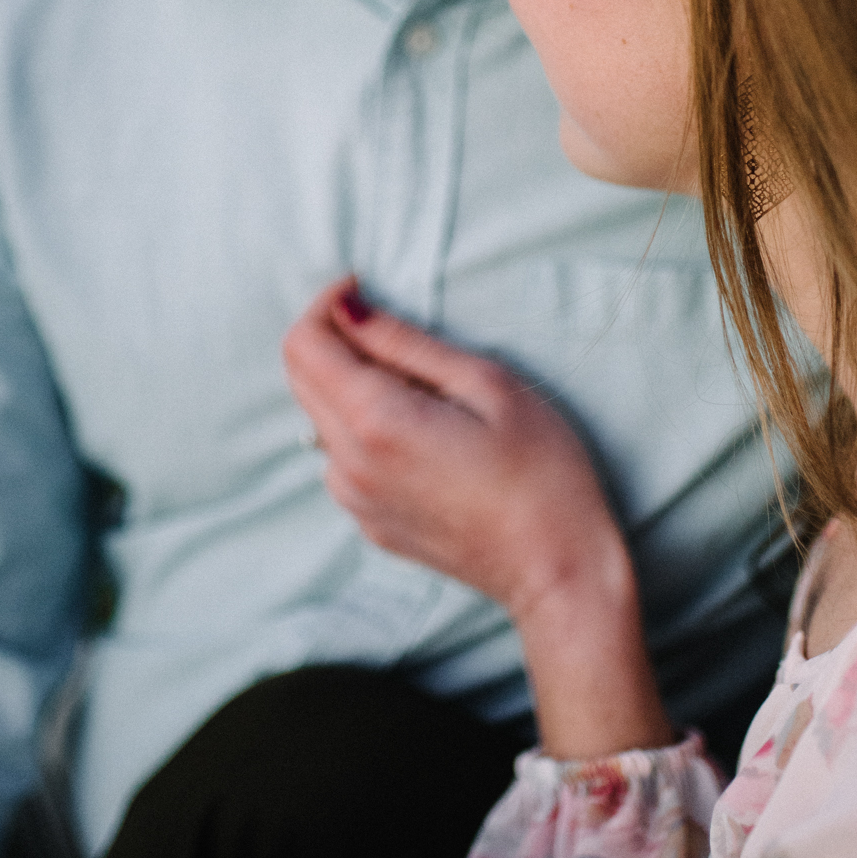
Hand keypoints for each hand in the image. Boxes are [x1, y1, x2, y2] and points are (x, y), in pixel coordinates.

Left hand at [283, 279, 674, 756]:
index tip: (362, 288)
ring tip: (419, 387)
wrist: (557, 569)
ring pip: (318, 418)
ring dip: (347, 385)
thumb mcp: (487, 384)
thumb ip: (406, 343)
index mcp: (376, 421)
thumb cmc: (541, 471)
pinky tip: (421, 433)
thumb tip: (349, 309)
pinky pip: (341, 458)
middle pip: (299, 377)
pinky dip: (361, 428)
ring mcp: (355, 500)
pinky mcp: (369, 523)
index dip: (325, 304)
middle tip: (390, 328)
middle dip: (331, 338)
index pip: (304, 344)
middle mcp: (349, 464)